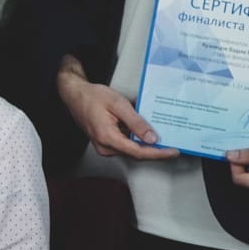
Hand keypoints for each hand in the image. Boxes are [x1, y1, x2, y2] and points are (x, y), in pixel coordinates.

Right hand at [56, 57, 175, 161]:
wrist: (74, 95)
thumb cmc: (93, 96)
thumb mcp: (118, 104)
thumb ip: (136, 122)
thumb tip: (152, 138)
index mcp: (107, 137)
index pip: (138, 152)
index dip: (158, 153)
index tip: (173, 152)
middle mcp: (105, 147)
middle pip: (136, 154)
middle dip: (155, 149)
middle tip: (174, 144)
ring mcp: (104, 146)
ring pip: (132, 150)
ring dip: (147, 143)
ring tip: (163, 135)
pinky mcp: (105, 143)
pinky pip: (125, 144)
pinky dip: (137, 139)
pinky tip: (146, 131)